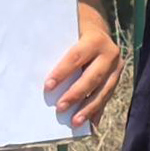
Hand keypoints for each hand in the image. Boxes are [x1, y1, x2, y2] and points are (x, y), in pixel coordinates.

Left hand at [46, 5, 125, 130]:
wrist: (99, 26)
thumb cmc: (74, 30)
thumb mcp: (67, 31)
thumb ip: (57, 45)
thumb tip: (33, 65)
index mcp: (95, 39)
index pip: (76, 58)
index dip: (62, 73)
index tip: (47, 87)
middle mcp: (110, 53)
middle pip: (92, 78)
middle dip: (76, 95)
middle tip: (60, 108)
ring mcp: (116, 67)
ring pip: (103, 91)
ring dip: (88, 109)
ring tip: (75, 122)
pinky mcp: (117, 78)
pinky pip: (107, 96)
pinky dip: (97, 111)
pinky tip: (90, 124)